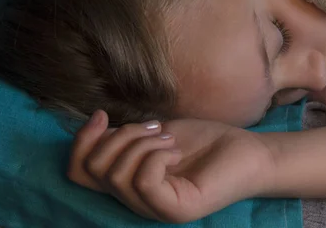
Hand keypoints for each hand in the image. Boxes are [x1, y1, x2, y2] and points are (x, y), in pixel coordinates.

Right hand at [68, 110, 276, 222]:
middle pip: (92, 170)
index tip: (102, 116)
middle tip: (155, 128)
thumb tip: (96, 129)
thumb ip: (125, 138)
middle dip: (119, 137)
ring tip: (169, 139)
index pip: (78, 173)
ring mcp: (154, 209)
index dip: (80, 142)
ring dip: (141, 143)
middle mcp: (135, 201)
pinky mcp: (174, 210)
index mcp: (128, 183)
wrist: (248, 151)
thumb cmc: (206, 142)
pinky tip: (175, 151)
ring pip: (116, 173)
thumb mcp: (156, 133)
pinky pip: (143, 180)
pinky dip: (156, 156)